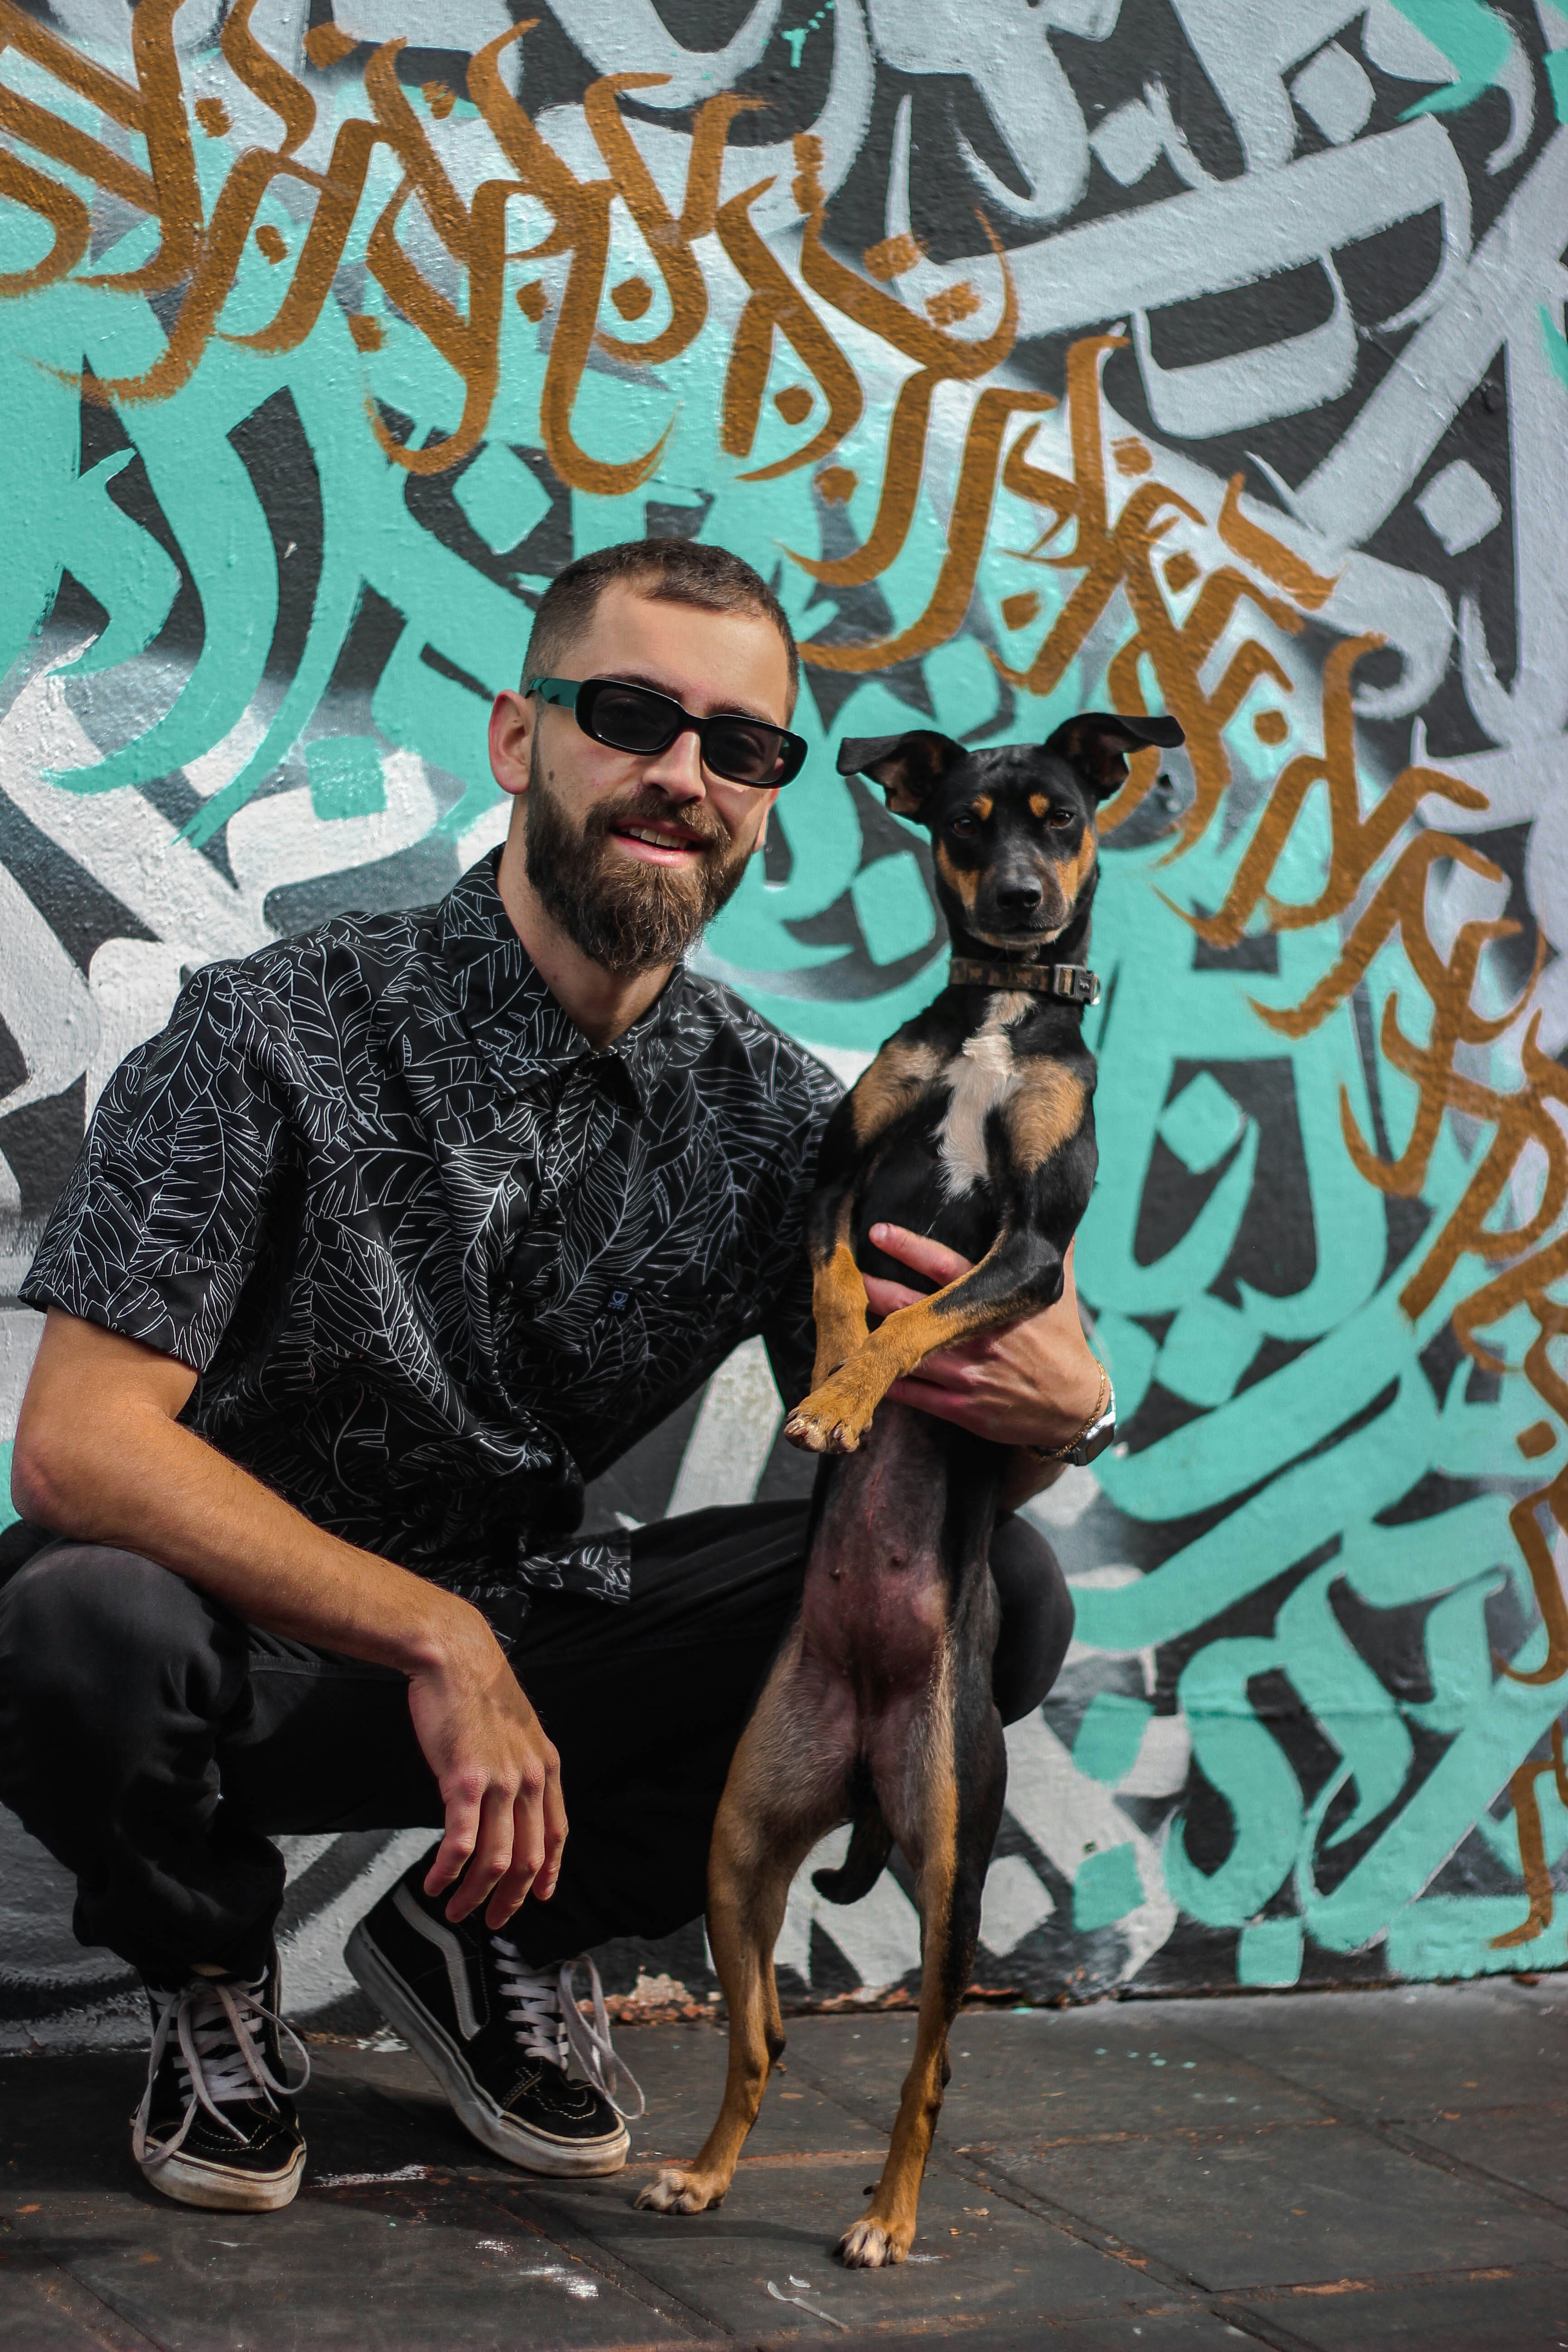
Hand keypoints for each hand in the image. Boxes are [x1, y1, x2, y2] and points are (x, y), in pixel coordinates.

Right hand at [406, 1607, 566, 1930]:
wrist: (454, 1655)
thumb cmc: (477, 1690)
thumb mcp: (514, 1730)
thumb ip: (517, 1766)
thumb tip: (506, 1797)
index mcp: (547, 1766)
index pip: (557, 1834)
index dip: (549, 1871)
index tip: (537, 1896)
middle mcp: (531, 1778)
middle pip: (529, 1858)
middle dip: (510, 1898)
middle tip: (492, 1920)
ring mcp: (500, 1782)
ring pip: (495, 1860)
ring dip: (474, 1895)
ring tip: (455, 1910)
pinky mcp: (465, 1781)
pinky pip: (460, 1843)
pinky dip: (447, 1872)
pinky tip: (434, 1884)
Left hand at [862, 1225, 1103, 1451]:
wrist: (1072, 1407)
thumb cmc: (1061, 1341)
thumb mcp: (1059, 1292)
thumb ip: (1053, 1250)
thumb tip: (1052, 1212)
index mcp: (997, 1302)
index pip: (945, 1267)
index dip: (909, 1248)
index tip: (877, 1233)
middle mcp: (978, 1336)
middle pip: (914, 1308)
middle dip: (877, 1290)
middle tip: (852, 1275)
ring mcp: (967, 1375)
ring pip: (908, 1351)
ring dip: (875, 1336)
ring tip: (850, 1319)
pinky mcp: (961, 1409)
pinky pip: (914, 1394)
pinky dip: (887, 1382)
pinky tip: (863, 1368)